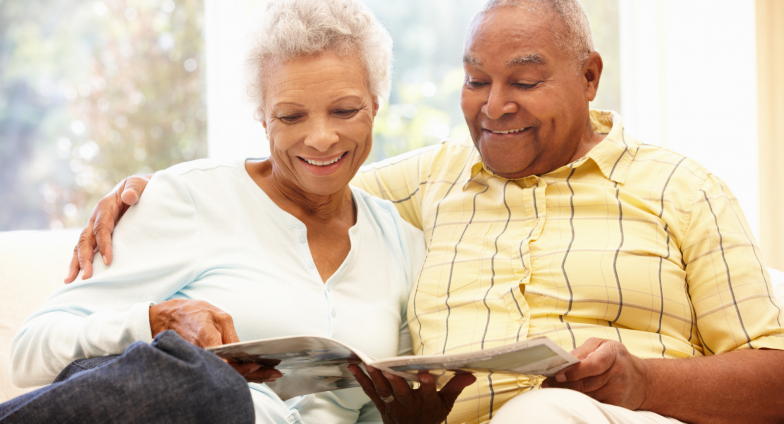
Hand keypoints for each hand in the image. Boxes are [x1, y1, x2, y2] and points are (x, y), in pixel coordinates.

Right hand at [65, 174, 151, 282]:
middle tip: (86, 277)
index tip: (108, 260)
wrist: (136, 188)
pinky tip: (78, 275)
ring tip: (70, 280)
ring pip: (81, 245)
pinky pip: (87, 247)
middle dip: (84, 258)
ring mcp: (95, 227)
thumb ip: (135, 189)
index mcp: (105, 207)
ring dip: (77, 263)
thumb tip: (129, 197)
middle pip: (86, 239)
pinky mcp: (98, 234)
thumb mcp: (139, 184)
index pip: (102, 228)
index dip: (104, 244)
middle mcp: (96, 218)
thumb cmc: (139, 187)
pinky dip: (81, 260)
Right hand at [150, 299, 281, 382]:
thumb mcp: (216, 316)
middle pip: (230, 372)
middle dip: (254, 375)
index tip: (259, 366)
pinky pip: (221, 371)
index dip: (244, 367)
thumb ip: (230, 334)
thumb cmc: (192, 313)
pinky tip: (252, 373)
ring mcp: (201, 360)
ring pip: (226, 374)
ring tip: (269, 376)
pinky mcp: (201, 362)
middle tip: (274, 375)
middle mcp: (204, 355)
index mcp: (208, 341)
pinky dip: (237, 373)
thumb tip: (243, 349)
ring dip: (249, 376)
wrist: (165, 317)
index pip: (228, 362)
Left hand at [348, 364, 475, 423]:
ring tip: (368, 364)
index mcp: (426, 403)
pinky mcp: (381, 404)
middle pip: (402, 393)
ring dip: (376, 378)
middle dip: (397, 383)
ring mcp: (393, 405)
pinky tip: (355, 367)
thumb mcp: (446, 403)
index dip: (427, 384)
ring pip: (384, 391)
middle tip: (391, 371)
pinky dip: (362, 379)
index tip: (425, 374)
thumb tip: (470, 374)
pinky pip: (370, 391)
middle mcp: (409, 405)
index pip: (428, 393)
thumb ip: (455, 387)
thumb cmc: (430, 416)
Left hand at [542, 338, 649, 409]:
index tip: (558, 375)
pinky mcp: (618, 405)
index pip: (593, 364)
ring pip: (588, 395)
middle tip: (547, 383)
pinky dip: (580, 401)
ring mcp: (619, 391)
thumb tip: (564, 360)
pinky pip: (594, 404)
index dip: (575, 371)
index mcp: (614, 353)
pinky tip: (569, 397)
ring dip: (568, 393)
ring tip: (552, 388)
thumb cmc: (616, 358)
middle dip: (564, 384)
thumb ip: (582, 351)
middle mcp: (619, 373)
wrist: (642, 380)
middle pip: (587, 383)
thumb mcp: (602, 346)